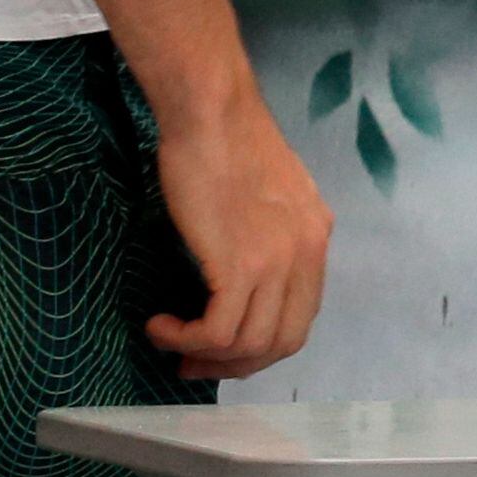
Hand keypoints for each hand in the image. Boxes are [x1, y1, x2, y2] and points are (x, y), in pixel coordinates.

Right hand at [147, 100, 332, 377]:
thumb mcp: (269, 193)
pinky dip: (185, 339)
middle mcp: (307, 253)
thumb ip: (271, 235)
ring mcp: (279, 260)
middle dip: (237, 364)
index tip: (223, 351)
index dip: (261, 345)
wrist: (210, 112)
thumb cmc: (223, 141)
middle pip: (283, 341)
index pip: (301, 316)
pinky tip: (161, 324)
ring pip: (249, 344)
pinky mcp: (242, 264)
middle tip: (194, 363)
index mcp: (315, 237)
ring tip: (170, 340)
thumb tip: (246, 277)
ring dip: (205, 355)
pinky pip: (219, 331)